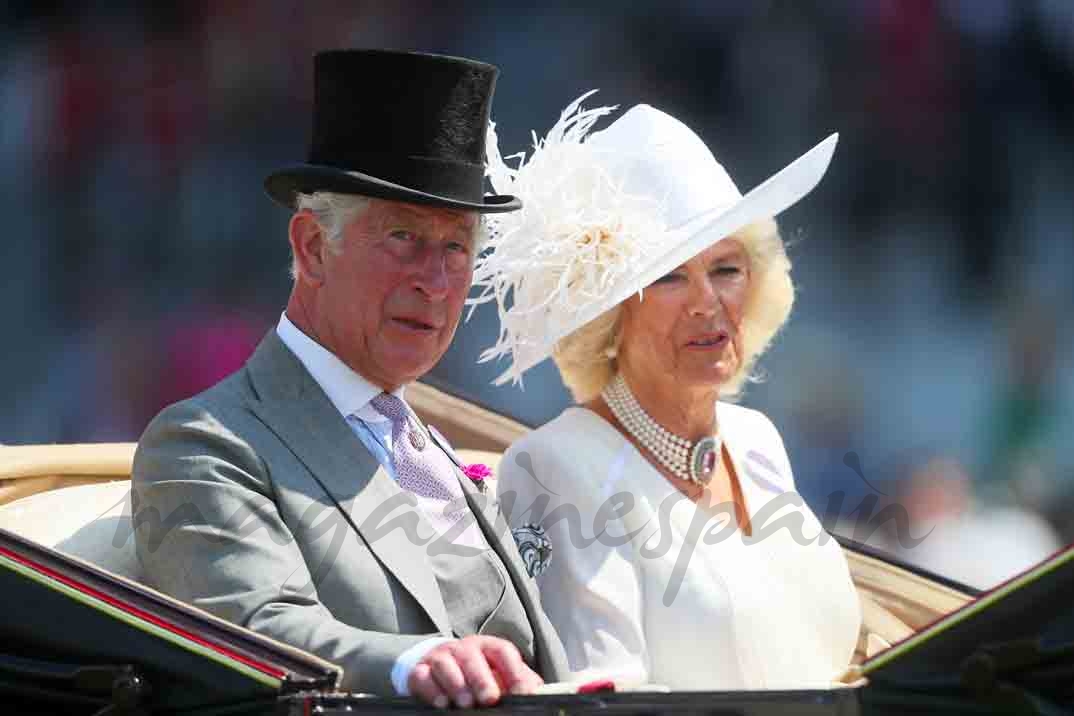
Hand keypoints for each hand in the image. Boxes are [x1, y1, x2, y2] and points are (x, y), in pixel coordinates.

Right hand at [408, 635, 542, 708]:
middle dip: (481, 678)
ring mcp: (439, 658)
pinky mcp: (419, 671)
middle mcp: (462, 648)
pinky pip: (422, 677)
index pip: (503, 651)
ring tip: (466, 703)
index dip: (514, 671)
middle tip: (489, 698)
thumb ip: (518, 680)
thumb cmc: (475, 673)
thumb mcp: (498, 673)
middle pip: (472, 657)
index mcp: (487, 647)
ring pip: (446, 665)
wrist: (435, 668)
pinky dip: (432, 690)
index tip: (522, 692)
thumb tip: (538, 692)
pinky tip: (442, 703)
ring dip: (457, 685)